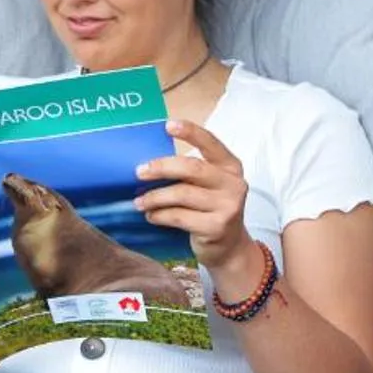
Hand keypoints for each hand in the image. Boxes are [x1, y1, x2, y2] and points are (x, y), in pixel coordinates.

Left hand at [135, 120, 253, 275]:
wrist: (229, 247)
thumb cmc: (210, 209)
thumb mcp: (208, 186)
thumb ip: (190, 173)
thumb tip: (148, 163)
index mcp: (231, 166)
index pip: (211, 143)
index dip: (190, 132)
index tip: (167, 125)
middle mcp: (233, 184)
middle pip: (193, 168)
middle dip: (162, 167)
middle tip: (138, 172)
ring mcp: (228, 206)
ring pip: (182, 194)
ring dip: (155, 197)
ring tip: (139, 202)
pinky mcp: (217, 227)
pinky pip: (179, 217)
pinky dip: (160, 215)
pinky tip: (151, 216)